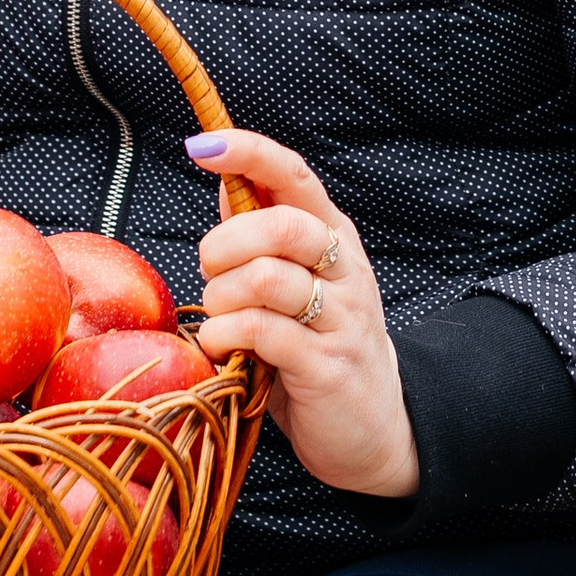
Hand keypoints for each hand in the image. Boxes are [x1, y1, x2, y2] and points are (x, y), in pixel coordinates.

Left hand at [187, 128, 417, 501]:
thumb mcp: (296, 284)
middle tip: (210, 273)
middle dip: (224, 245)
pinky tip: (223, 348)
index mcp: (334, 236)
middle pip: (278, 225)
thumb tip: (227, 184)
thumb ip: (263, 238)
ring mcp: (342, 317)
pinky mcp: (328, 365)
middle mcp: (345, 269)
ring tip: (219, 318)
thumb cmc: (320, 348)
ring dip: (220, 297)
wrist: (375, 430)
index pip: (293, 175)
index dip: (247, 152)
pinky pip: (261, 332)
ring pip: (265, 279)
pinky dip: (225, 335)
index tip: (200, 145)